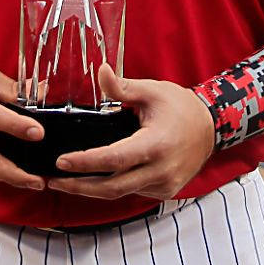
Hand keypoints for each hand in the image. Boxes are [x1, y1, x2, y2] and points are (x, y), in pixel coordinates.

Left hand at [46, 65, 214, 200]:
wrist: (210, 126)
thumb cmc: (180, 106)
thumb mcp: (152, 90)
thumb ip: (122, 87)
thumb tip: (100, 71)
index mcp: (156, 144)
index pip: (114, 159)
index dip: (85, 163)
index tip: (61, 162)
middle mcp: (161, 170)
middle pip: (112, 187)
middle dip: (79, 186)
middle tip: (53, 180)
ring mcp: (164, 184)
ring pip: (121, 193)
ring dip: (92, 190)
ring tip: (65, 182)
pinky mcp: (165, 191)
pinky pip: (133, 192)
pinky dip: (112, 188)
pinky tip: (94, 180)